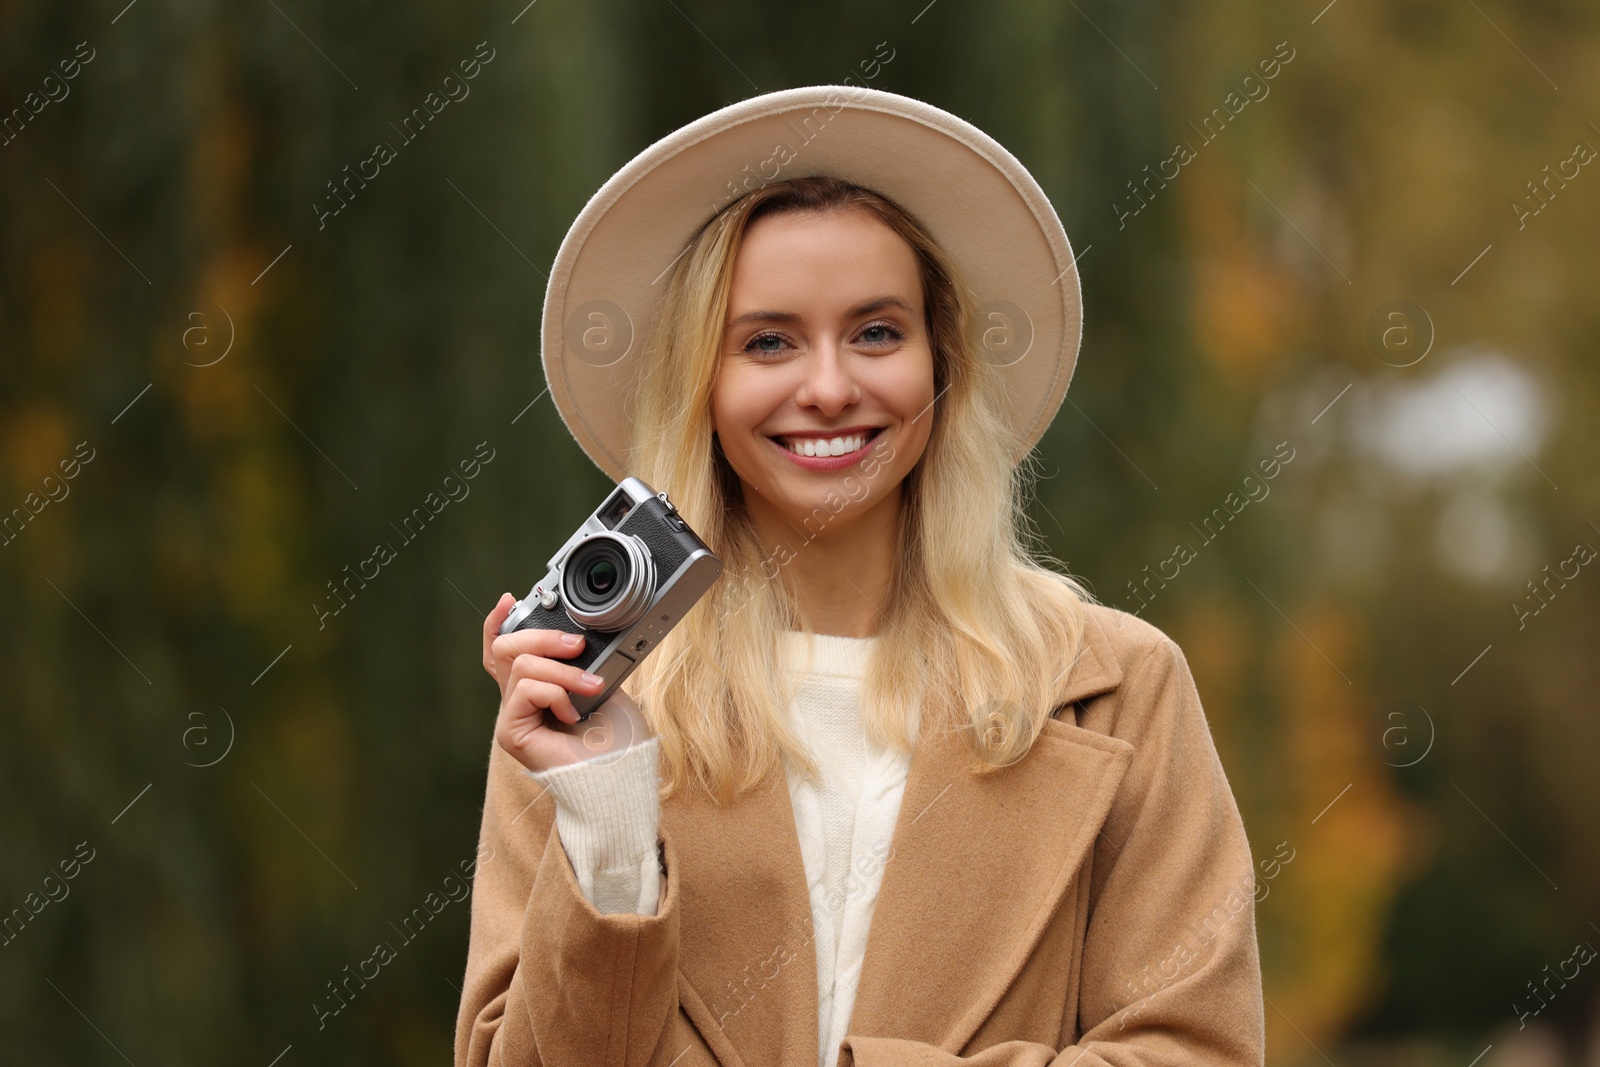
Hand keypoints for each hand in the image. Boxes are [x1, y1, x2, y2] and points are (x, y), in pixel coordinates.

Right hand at [482, 593, 653, 773]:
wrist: (621, 774)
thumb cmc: (617, 738)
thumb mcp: (600, 683)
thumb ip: (577, 661)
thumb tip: (571, 636)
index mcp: (537, 688)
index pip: (504, 652)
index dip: (499, 624)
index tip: (508, 599)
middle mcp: (520, 701)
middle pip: (506, 649)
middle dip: (544, 637)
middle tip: (577, 647)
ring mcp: (513, 717)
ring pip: (521, 665)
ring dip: (564, 672)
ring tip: (591, 688)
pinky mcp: (511, 732)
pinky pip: (525, 690)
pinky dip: (556, 693)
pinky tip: (572, 714)